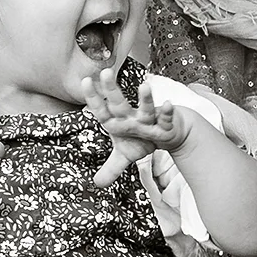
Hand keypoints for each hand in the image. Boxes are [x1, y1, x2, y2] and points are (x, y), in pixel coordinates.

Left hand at [87, 68, 190, 187]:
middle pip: (120, 104)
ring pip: (147, 109)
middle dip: (112, 90)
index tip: (85, 81)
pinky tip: (167, 105)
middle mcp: (132, 119)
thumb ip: (111, 167)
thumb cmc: (145, 138)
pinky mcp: (166, 125)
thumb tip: (97, 183)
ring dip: (146, 99)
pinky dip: (167, 113)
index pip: (102, 111)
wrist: (171, 133)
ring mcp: (150, 121)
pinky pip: (166, 119)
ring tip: (144, 86)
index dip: (93, 99)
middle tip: (105, 73)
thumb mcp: (126, 155)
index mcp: (119, 124)